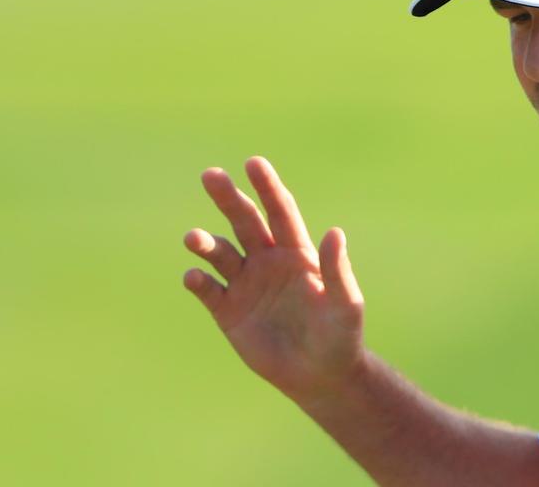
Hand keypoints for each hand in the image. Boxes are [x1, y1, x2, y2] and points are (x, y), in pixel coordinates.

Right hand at [182, 156, 364, 406]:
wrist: (320, 377)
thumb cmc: (339, 337)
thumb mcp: (344, 304)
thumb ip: (337, 270)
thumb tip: (334, 232)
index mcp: (296, 253)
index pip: (279, 211)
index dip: (267, 187)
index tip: (253, 163)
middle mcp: (267, 262)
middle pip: (244, 222)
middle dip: (228, 198)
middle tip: (210, 174)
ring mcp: (245, 285)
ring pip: (220, 253)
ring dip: (206, 243)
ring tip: (194, 238)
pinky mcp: (228, 312)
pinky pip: (208, 290)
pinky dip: (198, 280)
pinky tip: (195, 276)